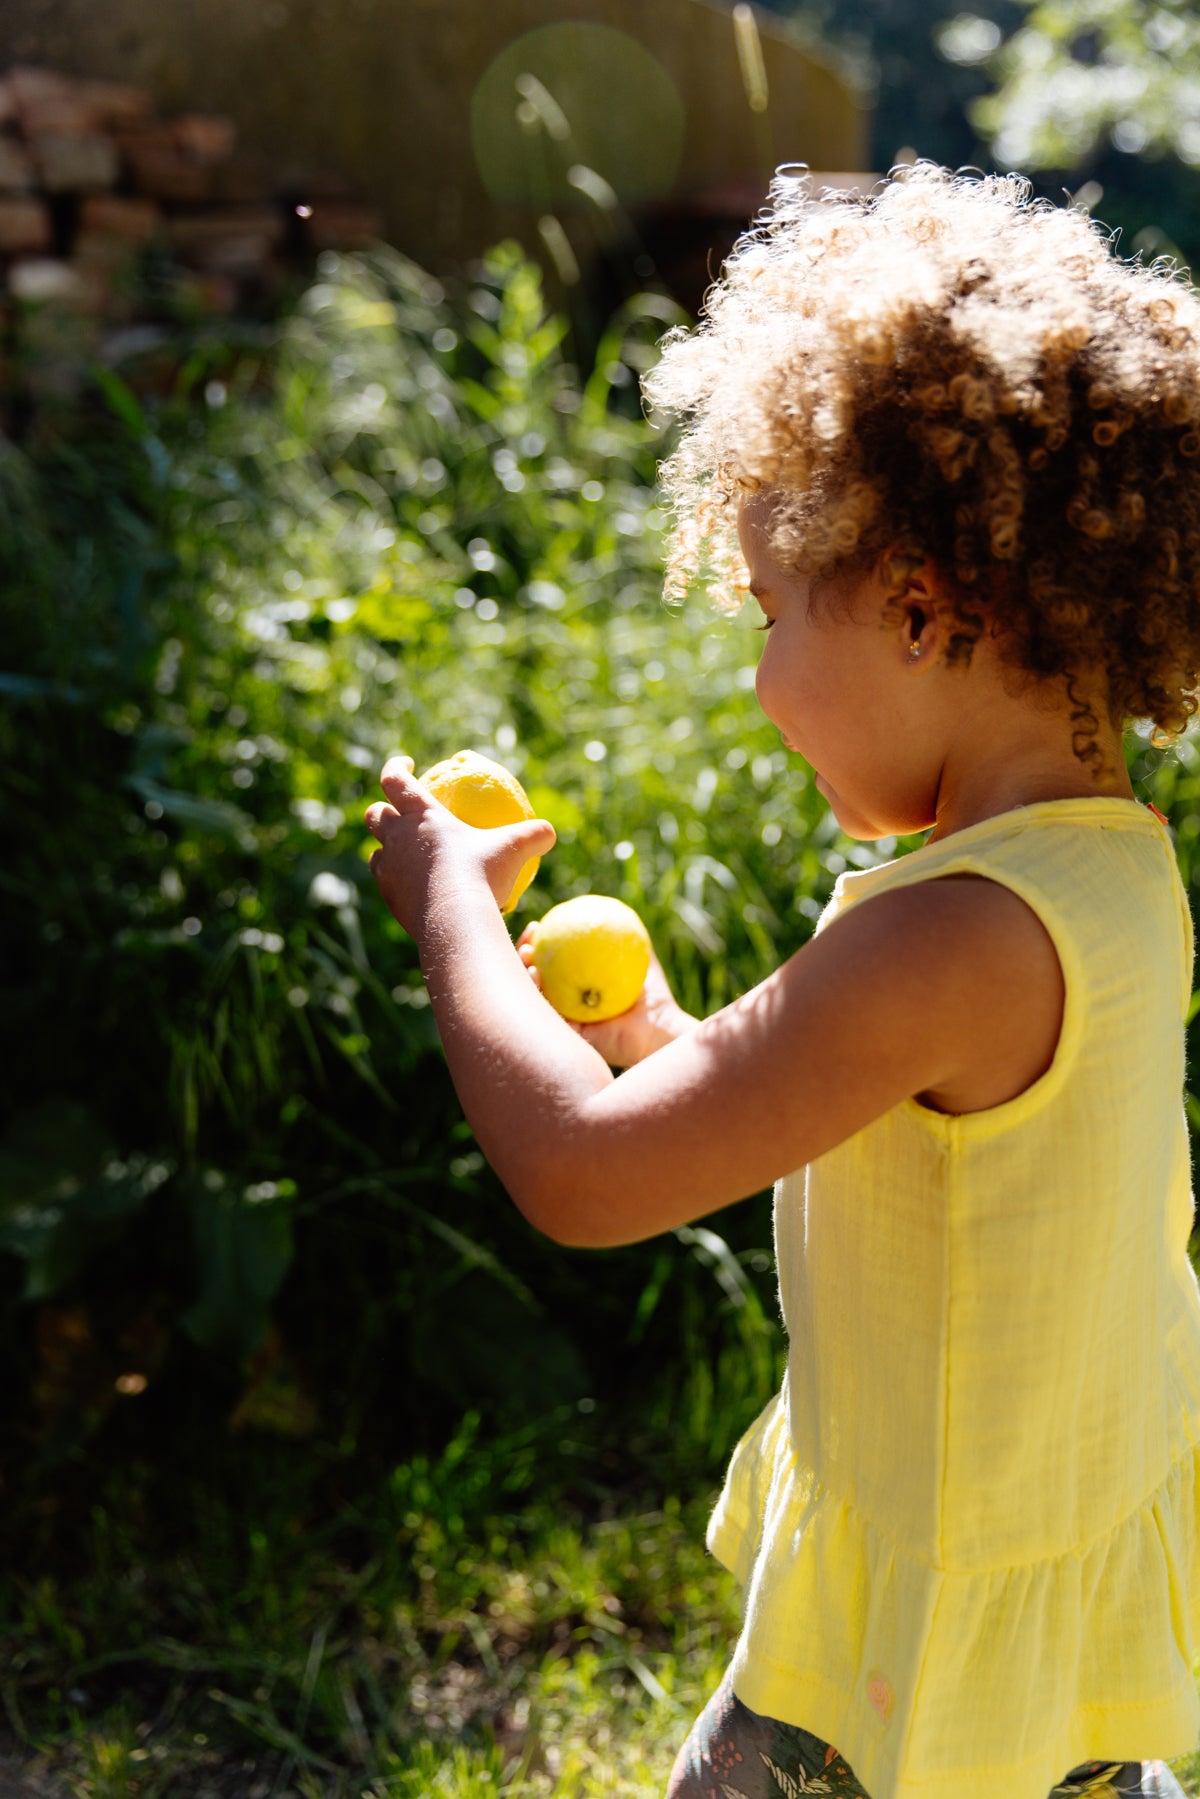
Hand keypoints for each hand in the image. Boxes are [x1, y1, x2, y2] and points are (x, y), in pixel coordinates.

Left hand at [365, 756, 555, 939]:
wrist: (453, 920)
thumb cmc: (482, 875)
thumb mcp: (515, 850)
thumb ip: (533, 834)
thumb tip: (548, 832)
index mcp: (422, 815)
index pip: (395, 780)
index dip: (395, 768)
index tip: (406, 765)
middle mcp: (398, 838)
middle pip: (375, 815)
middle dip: (383, 809)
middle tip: (399, 812)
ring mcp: (389, 869)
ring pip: (376, 852)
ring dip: (387, 849)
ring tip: (406, 854)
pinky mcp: (389, 898)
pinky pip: (387, 885)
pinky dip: (398, 882)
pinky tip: (417, 889)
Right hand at [515, 931, 698, 1067]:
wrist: (660, 1030)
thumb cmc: (654, 996)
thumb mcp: (639, 957)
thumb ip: (628, 936)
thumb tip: (613, 908)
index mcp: (576, 987)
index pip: (549, 962)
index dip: (537, 944)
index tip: (536, 926)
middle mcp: (566, 1004)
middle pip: (533, 977)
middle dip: (521, 956)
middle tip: (526, 941)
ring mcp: (564, 1021)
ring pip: (533, 996)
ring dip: (522, 974)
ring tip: (526, 956)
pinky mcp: (567, 1036)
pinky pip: (546, 1014)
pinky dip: (536, 994)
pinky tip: (534, 974)